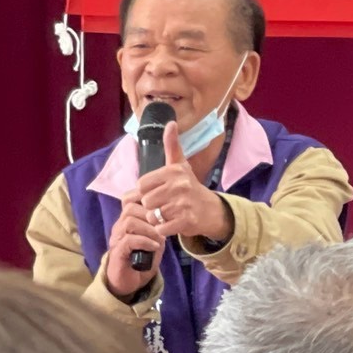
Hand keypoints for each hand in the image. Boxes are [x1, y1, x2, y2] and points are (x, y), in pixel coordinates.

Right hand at [105, 190, 163, 298]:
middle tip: (163, 225)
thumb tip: (171, 213)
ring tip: (160, 238)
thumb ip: (160, 225)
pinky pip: (128, 240)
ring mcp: (116, 239)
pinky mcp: (116, 253)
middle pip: (130, 207)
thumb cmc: (144, 258)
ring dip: (149, 229)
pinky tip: (155, 247)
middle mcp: (119, 226)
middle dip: (150, 214)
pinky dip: (144, 241)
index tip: (163, 205)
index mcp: (128, 219)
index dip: (146, 197)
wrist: (131, 281)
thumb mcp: (156, 238)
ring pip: (129, 222)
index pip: (130, 199)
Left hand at [139, 122, 232, 245]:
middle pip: (146, 201)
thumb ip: (172, 146)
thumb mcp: (181, 165)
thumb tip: (170, 123)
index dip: (147, 191)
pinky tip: (172, 223)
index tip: (159, 191)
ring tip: (169, 214)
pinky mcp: (186, 221)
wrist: (211, 210)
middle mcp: (179, 185)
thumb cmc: (190, 187)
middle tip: (165, 204)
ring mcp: (183, 204)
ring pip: (152, 215)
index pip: (141, 185)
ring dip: (158, 219)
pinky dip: (164, 230)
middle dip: (152, 206)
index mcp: (174, 171)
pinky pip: (161, 228)